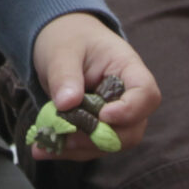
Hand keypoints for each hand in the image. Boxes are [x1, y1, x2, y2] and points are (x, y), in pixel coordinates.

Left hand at [29, 12, 159, 159]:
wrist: (61, 41)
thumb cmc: (69, 38)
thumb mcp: (62, 50)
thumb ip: (65, 75)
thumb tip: (66, 104)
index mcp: (128, 69)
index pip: (146, 95)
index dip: (130, 110)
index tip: (103, 115)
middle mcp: (127, 98)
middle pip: (131, 130)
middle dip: (99, 139)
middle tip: (66, 135)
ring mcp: (114, 117)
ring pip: (108, 145)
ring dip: (77, 149)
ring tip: (43, 148)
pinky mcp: (96, 128)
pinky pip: (87, 146)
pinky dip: (65, 150)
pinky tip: (41, 149)